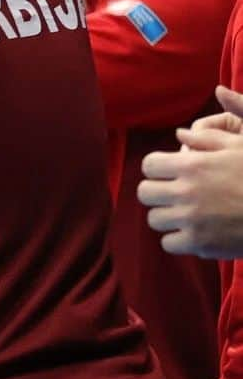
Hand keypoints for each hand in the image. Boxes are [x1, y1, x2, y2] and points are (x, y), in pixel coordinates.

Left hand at [139, 100, 242, 257]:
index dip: (157, 168)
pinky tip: (194, 232)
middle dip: (158, 192)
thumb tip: (179, 134)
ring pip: (154, 219)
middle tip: (174, 195)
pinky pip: (168, 243)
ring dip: (167, 216)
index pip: (149, 165)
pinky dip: (179, 240)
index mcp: (193, 165)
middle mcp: (187, 192)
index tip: (169, 173)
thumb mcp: (240, 147)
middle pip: (145, 193)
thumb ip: (207, 137)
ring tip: (185, 214)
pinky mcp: (201, 244)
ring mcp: (192, 220)